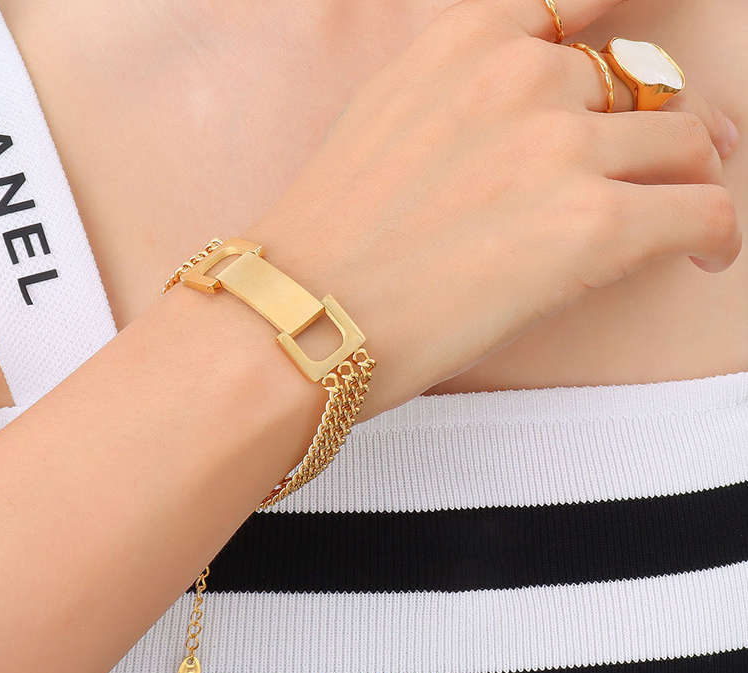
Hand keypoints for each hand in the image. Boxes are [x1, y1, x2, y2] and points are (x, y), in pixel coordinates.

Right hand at [241, 0, 741, 417]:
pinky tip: (703, 255)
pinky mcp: (590, 226)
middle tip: (671, 168)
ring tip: (681, 220)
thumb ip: (466, 100)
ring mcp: (561, 147)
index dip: (627, 26)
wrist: (294, 316)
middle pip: (650, 82)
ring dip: (691, 182)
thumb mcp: (387, 126)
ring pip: (688, 144)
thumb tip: (533, 120)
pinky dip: (714, 233)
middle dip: (666, 128)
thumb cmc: (329, 242)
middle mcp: (523, 75)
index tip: (645, 68)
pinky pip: (702, 211)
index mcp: (467, 41)